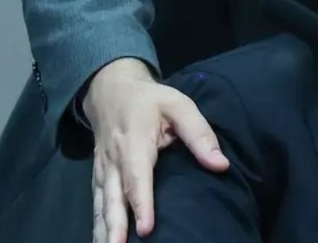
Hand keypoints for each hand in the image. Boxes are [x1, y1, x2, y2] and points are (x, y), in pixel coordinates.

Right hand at [83, 58, 229, 242]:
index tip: (146, 229)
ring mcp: (102, 169)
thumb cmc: (150, 100)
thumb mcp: (179, 105)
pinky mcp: (98, 176)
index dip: (141, 203)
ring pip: (101, 204)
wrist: (111, 89)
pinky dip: (98, 223)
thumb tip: (221, 164)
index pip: (137, 176)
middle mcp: (114, 160)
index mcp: (135, 142)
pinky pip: (96, 203)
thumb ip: (200, 134)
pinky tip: (102, 241)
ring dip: (103, 230)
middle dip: (115, 227)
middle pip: (112, 198)